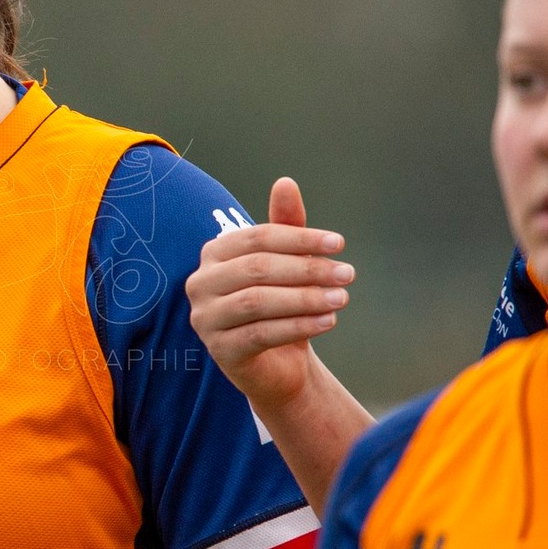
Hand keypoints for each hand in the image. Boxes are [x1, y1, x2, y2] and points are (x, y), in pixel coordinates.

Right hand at [186, 177, 354, 412]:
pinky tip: (329, 321)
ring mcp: (205, 319)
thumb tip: (286, 182)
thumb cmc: (280, 308)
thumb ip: (285, 227)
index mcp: (214, 254)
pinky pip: (262, 333)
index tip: (339, 244)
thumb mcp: (287, 266)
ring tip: (342, 297)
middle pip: (257, 268)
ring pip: (258, 301)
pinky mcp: (220, 351)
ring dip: (306, 297)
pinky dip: (299, 325)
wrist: (277, 366)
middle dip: (307, 269)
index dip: (300, 238)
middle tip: (347, 273)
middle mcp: (200, 283)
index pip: (258, 238)